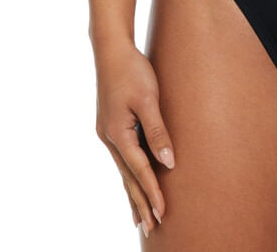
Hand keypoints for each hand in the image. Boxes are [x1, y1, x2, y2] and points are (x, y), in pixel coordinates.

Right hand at [93, 38, 174, 236]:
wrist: (111, 49)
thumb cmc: (132, 70)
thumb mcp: (148, 99)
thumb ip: (158, 131)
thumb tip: (169, 163)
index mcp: (118, 134)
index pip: (140, 170)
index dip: (152, 192)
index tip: (163, 213)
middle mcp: (109, 138)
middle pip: (128, 177)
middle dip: (140, 202)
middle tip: (152, 227)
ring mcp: (107, 133)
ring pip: (123, 171)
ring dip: (133, 193)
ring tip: (140, 216)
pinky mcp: (110, 126)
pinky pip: (121, 158)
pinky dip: (128, 175)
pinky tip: (132, 181)